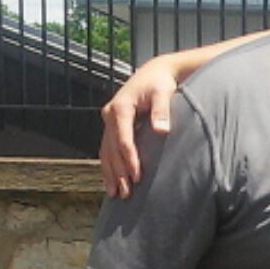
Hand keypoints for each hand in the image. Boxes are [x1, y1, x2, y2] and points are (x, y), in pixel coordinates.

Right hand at [99, 57, 181, 196]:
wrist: (154, 74)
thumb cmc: (160, 84)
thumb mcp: (163, 93)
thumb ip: (161, 110)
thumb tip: (162, 129)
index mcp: (120, 108)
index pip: (123, 139)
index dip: (129, 159)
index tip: (137, 176)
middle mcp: (109, 115)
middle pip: (112, 149)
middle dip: (119, 172)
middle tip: (127, 193)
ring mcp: (108, 122)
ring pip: (106, 152)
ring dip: (110, 173)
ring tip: (116, 194)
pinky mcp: (112, 127)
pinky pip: (106, 150)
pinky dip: (108, 166)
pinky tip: (110, 183)